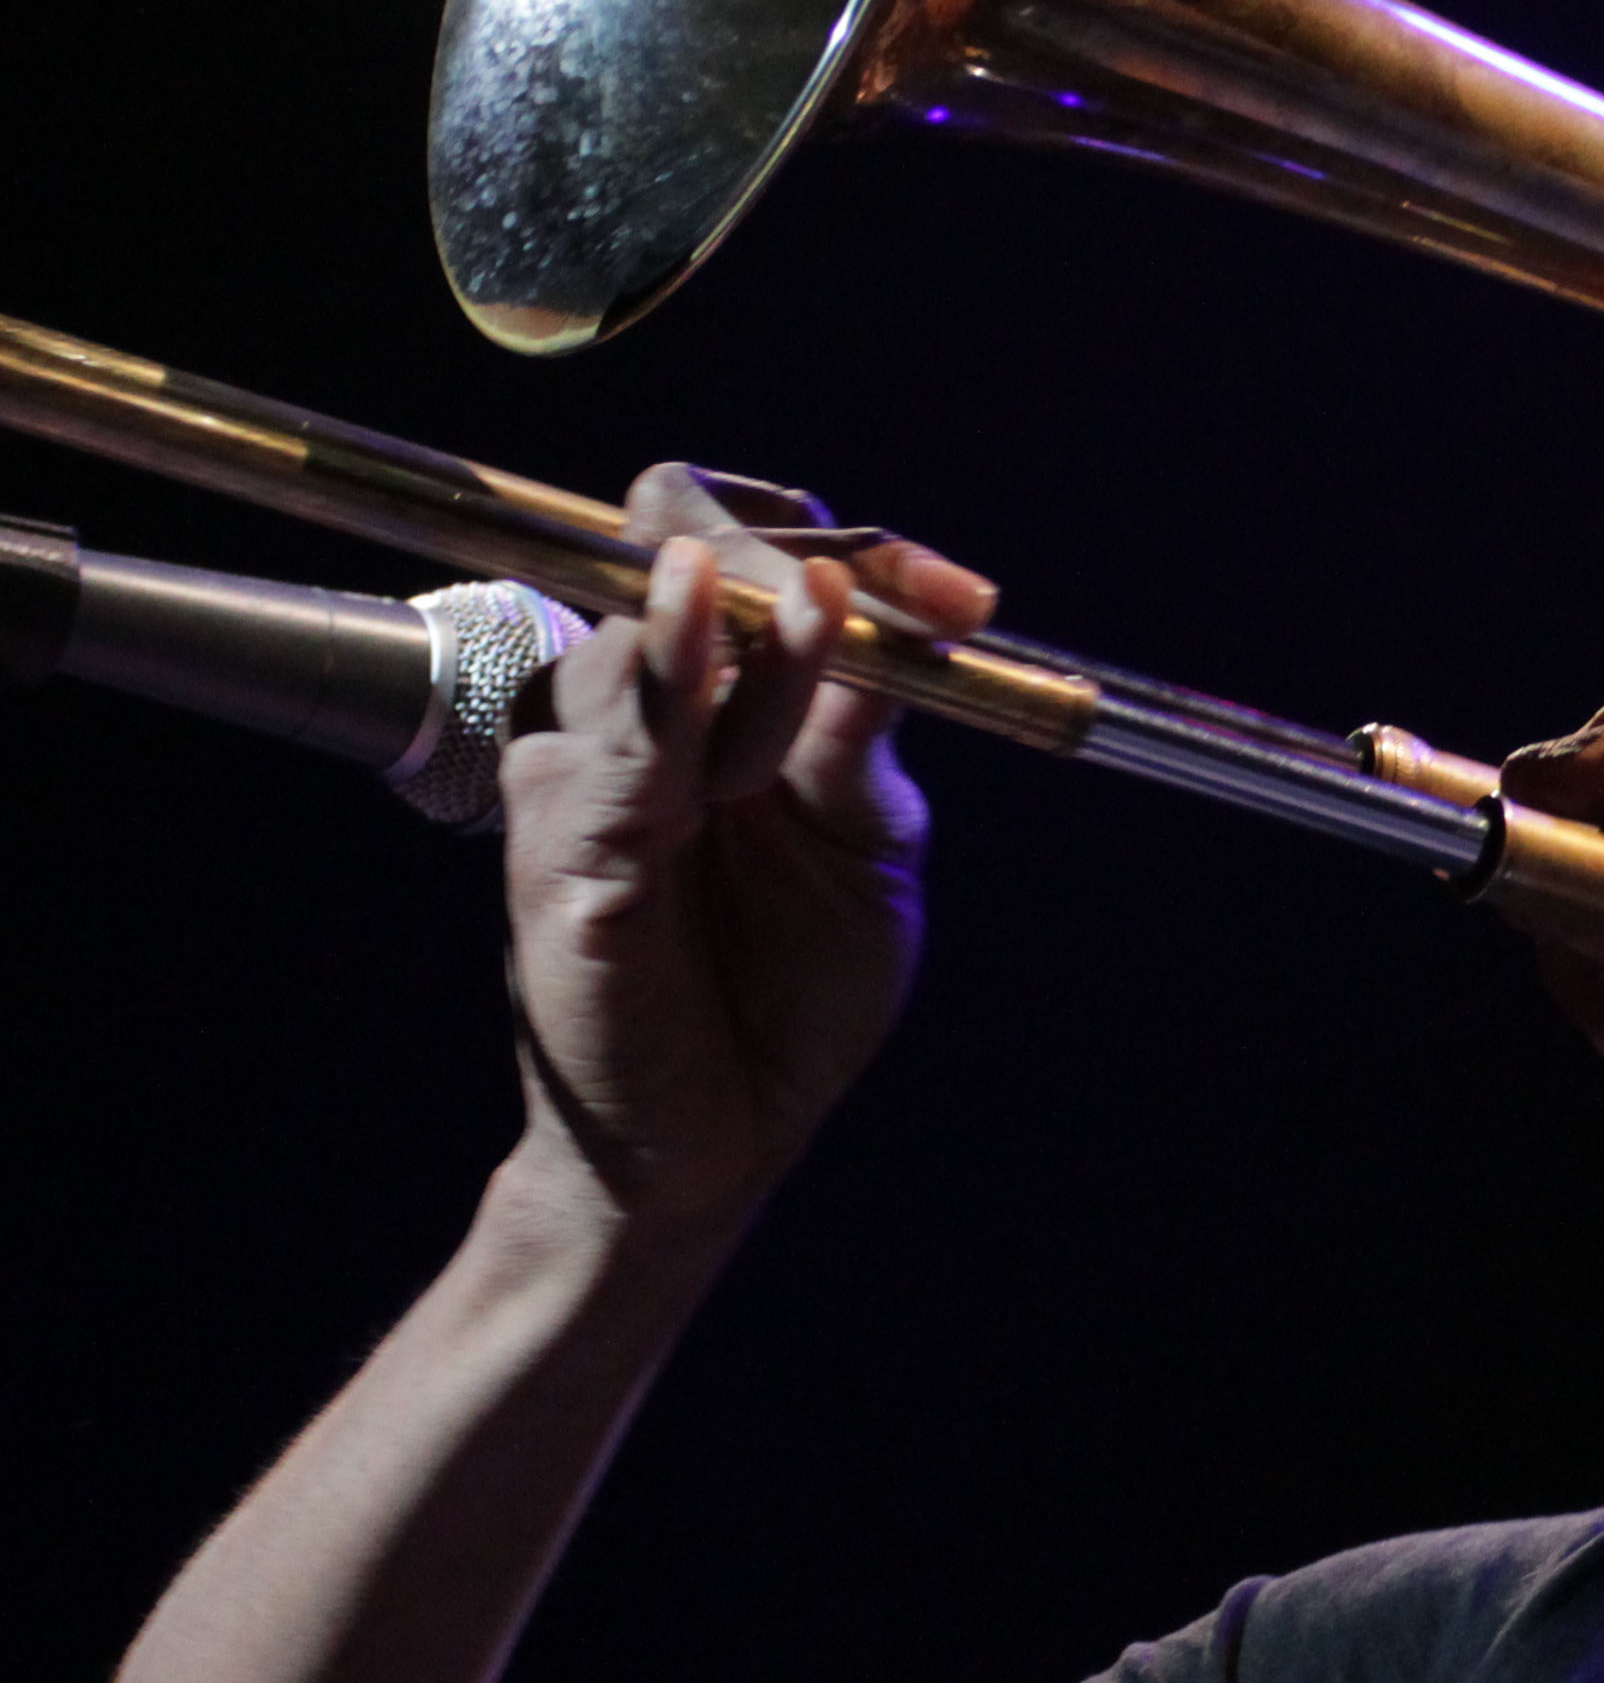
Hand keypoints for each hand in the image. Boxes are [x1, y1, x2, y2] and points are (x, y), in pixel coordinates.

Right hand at [493, 467, 997, 1233]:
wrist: (724, 1137)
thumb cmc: (790, 994)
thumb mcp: (866, 847)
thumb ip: (865, 736)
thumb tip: (899, 619)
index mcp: (723, 699)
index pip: (762, 556)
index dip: (857, 552)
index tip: (966, 601)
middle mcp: (644, 708)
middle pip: (680, 546)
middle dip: (776, 545)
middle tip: (866, 584)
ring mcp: (589, 760)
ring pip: (658, 629)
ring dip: (760, 631)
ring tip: (828, 632)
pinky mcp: (558, 832)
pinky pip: (617, 728)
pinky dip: (673, 667)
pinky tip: (701, 611)